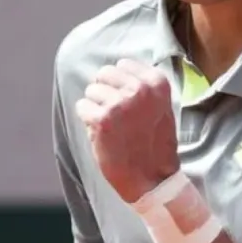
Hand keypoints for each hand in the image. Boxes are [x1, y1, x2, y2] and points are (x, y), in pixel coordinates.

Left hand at [74, 58, 179, 202]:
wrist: (151, 178)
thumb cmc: (153, 143)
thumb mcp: (160, 107)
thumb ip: (143, 86)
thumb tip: (116, 69)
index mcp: (157, 83)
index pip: (123, 64)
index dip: (119, 84)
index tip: (127, 102)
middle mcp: (140, 89)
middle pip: (104, 73)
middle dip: (104, 91)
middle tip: (115, 114)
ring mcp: (120, 103)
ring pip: (91, 90)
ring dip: (96, 107)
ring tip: (111, 126)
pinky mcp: (102, 120)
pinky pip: (82, 107)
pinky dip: (87, 120)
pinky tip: (101, 133)